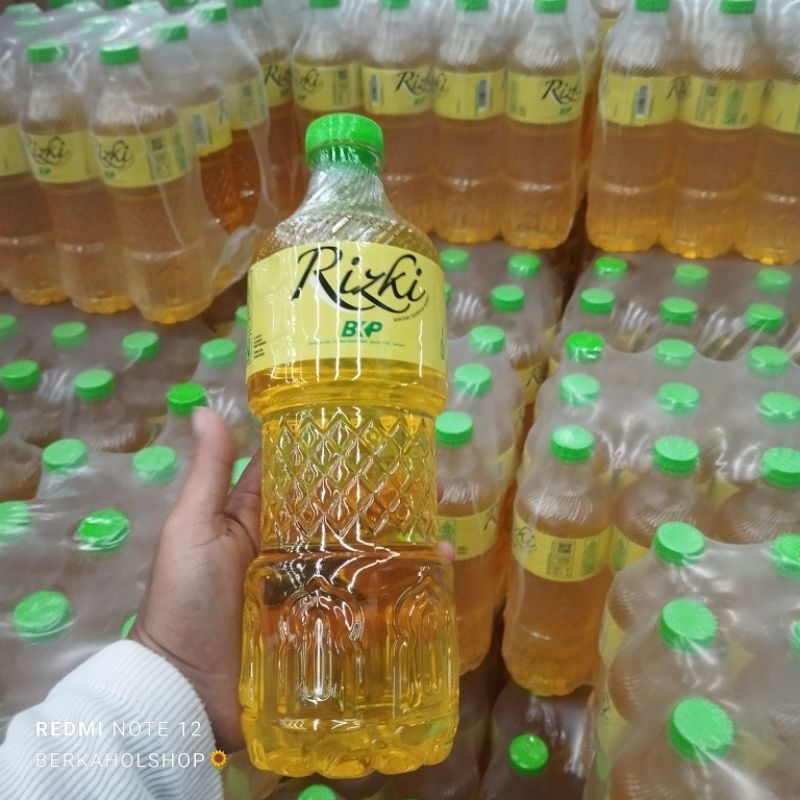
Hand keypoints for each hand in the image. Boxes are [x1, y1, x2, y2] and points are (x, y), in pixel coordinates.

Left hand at [131, 408, 455, 753]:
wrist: (185, 690)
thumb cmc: (185, 600)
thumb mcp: (192, 529)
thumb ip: (209, 473)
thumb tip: (205, 407)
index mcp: (256, 517)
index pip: (296, 474)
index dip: (325, 450)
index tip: (366, 424)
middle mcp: (287, 546)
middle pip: (335, 513)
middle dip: (371, 495)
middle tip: (422, 474)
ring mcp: (309, 585)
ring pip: (356, 553)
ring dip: (392, 538)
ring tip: (437, 522)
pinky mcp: (326, 622)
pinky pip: (364, 599)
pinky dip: (395, 586)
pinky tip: (434, 573)